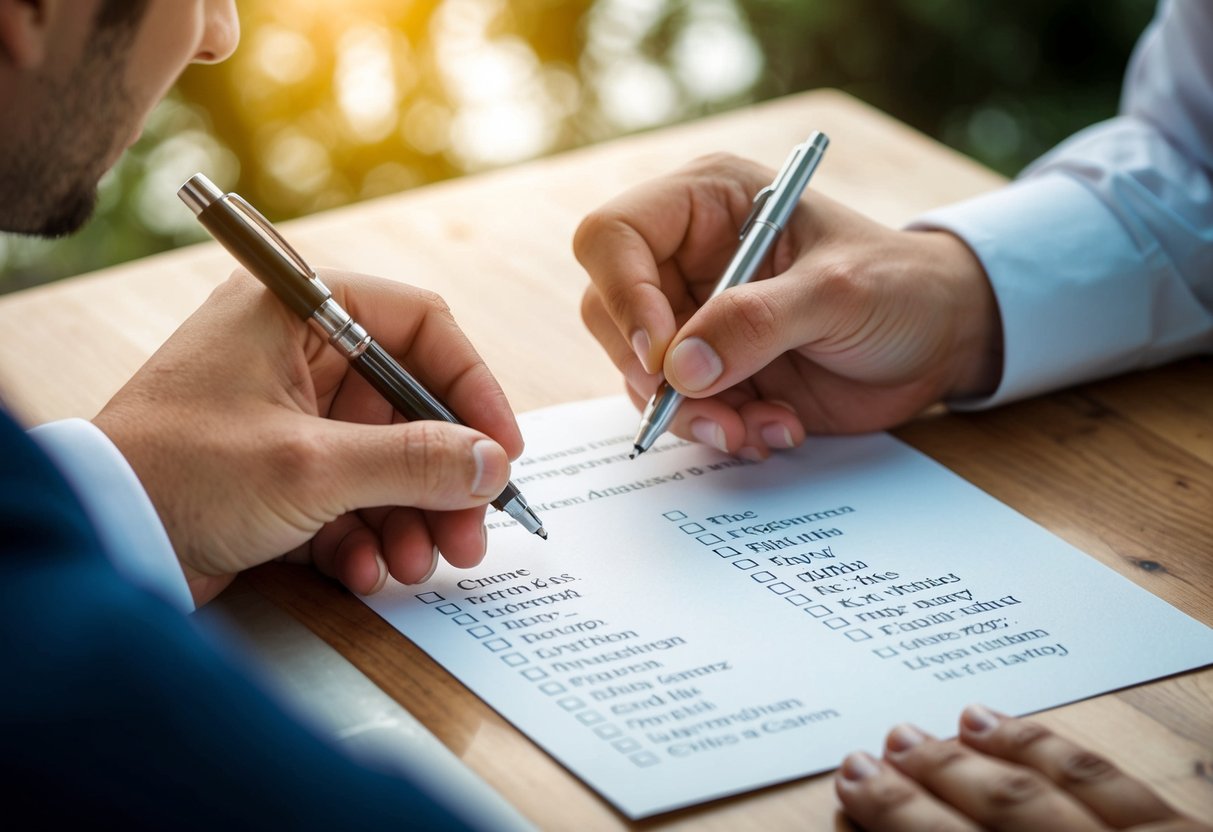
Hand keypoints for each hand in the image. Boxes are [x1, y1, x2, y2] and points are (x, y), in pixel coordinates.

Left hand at [94, 269, 521, 606]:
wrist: (99, 541)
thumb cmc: (182, 474)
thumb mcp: (311, 466)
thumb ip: (414, 461)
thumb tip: (494, 463)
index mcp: (298, 311)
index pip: (421, 326)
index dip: (473, 387)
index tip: (504, 449)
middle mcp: (298, 355)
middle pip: (410, 405)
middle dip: (444, 476)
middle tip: (471, 533)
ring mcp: (290, 415)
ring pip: (386, 457)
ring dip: (410, 514)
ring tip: (416, 565)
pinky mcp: (281, 470)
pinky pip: (350, 493)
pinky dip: (366, 533)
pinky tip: (365, 571)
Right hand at [576, 153, 1003, 455]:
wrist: (938, 341)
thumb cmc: (898, 286)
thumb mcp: (837, 292)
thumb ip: (756, 322)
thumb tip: (678, 369)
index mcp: (706, 203)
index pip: (614, 236)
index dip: (622, 294)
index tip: (661, 354)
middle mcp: (685, 257)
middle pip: (609, 312)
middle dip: (653, 374)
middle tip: (710, 409)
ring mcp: (693, 318)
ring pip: (638, 373)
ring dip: (691, 414)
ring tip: (755, 427)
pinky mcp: (711, 371)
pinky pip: (679, 409)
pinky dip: (719, 431)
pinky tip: (776, 428)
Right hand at [835, 705, 1210, 830]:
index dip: (900, 821)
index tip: (854, 787)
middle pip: (1005, 816)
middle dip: (928, 783)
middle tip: (872, 753)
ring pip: (1058, 788)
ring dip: (984, 757)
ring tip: (931, 731)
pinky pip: (1117, 781)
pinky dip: (1057, 750)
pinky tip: (1019, 734)